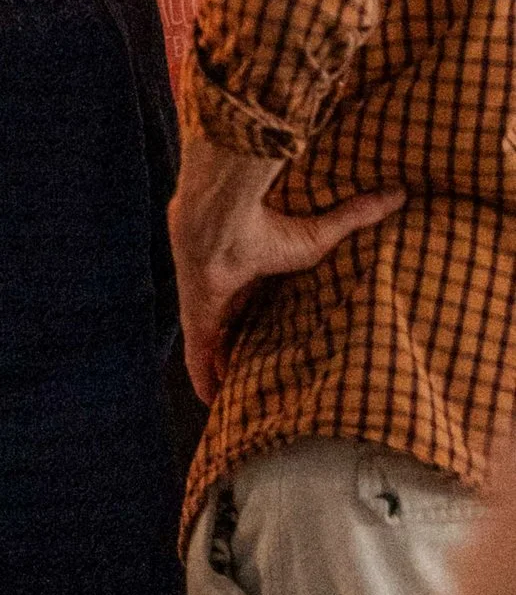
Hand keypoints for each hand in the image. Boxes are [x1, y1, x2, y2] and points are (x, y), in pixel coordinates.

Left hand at [171, 131, 402, 398]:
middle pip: (235, 321)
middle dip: (242, 342)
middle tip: (260, 368)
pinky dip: (203, 378)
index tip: (278, 331)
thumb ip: (354, 216)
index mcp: (253, 266)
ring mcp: (208, 303)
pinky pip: (196, 358)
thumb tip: (399, 193)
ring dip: (223, 363)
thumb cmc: (269, 224)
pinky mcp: (196, 320)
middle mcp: (228, 285)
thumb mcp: (319, 233)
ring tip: (238, 391)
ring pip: (215, 342)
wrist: (220, 220)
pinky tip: (212, 401)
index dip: (265, 313)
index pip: (258, 294)